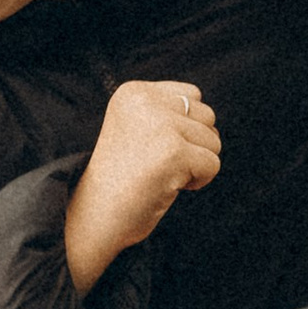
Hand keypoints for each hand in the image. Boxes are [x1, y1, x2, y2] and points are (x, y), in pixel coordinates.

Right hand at [63, 79, 221, 293]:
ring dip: (195, 164)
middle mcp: (145, 101)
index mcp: (133, 92)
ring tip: (161, 174)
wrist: (94, 216)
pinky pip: (212, 164)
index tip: (153, 148)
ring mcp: (160, 125)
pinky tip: (167, 186)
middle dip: (193, 145)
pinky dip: (198, 182)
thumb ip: (169, 113)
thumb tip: (211, 120)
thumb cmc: (121, 179)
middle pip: (207, 116)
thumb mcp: (137, 128)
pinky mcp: (174, 152)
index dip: (184, 128)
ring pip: (214, 141)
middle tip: (158, 164)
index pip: (192, 95)